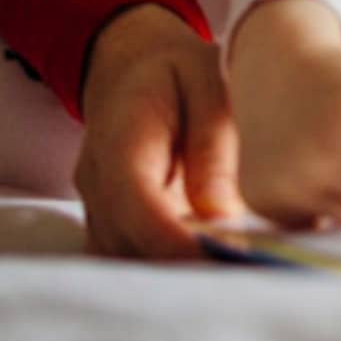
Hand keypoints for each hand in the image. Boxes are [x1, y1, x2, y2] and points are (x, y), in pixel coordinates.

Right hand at [75, 2, 241, 258]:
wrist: (132, 66)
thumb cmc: (178, 72)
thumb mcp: (208, 84)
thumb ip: (213, 146)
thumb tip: (221, 214)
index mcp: (121, 138)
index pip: (135, 203)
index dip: (172, 242)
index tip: (220, 262)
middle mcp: (98, 180)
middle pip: (127, 242)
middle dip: (179, 266)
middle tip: (242, 274)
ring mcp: (99, 204)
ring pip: (124, 256)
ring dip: (172, 271)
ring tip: (233, 271)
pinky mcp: (112, 219)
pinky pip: (130, 253)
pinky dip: (164, 265)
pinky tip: (211, 262)